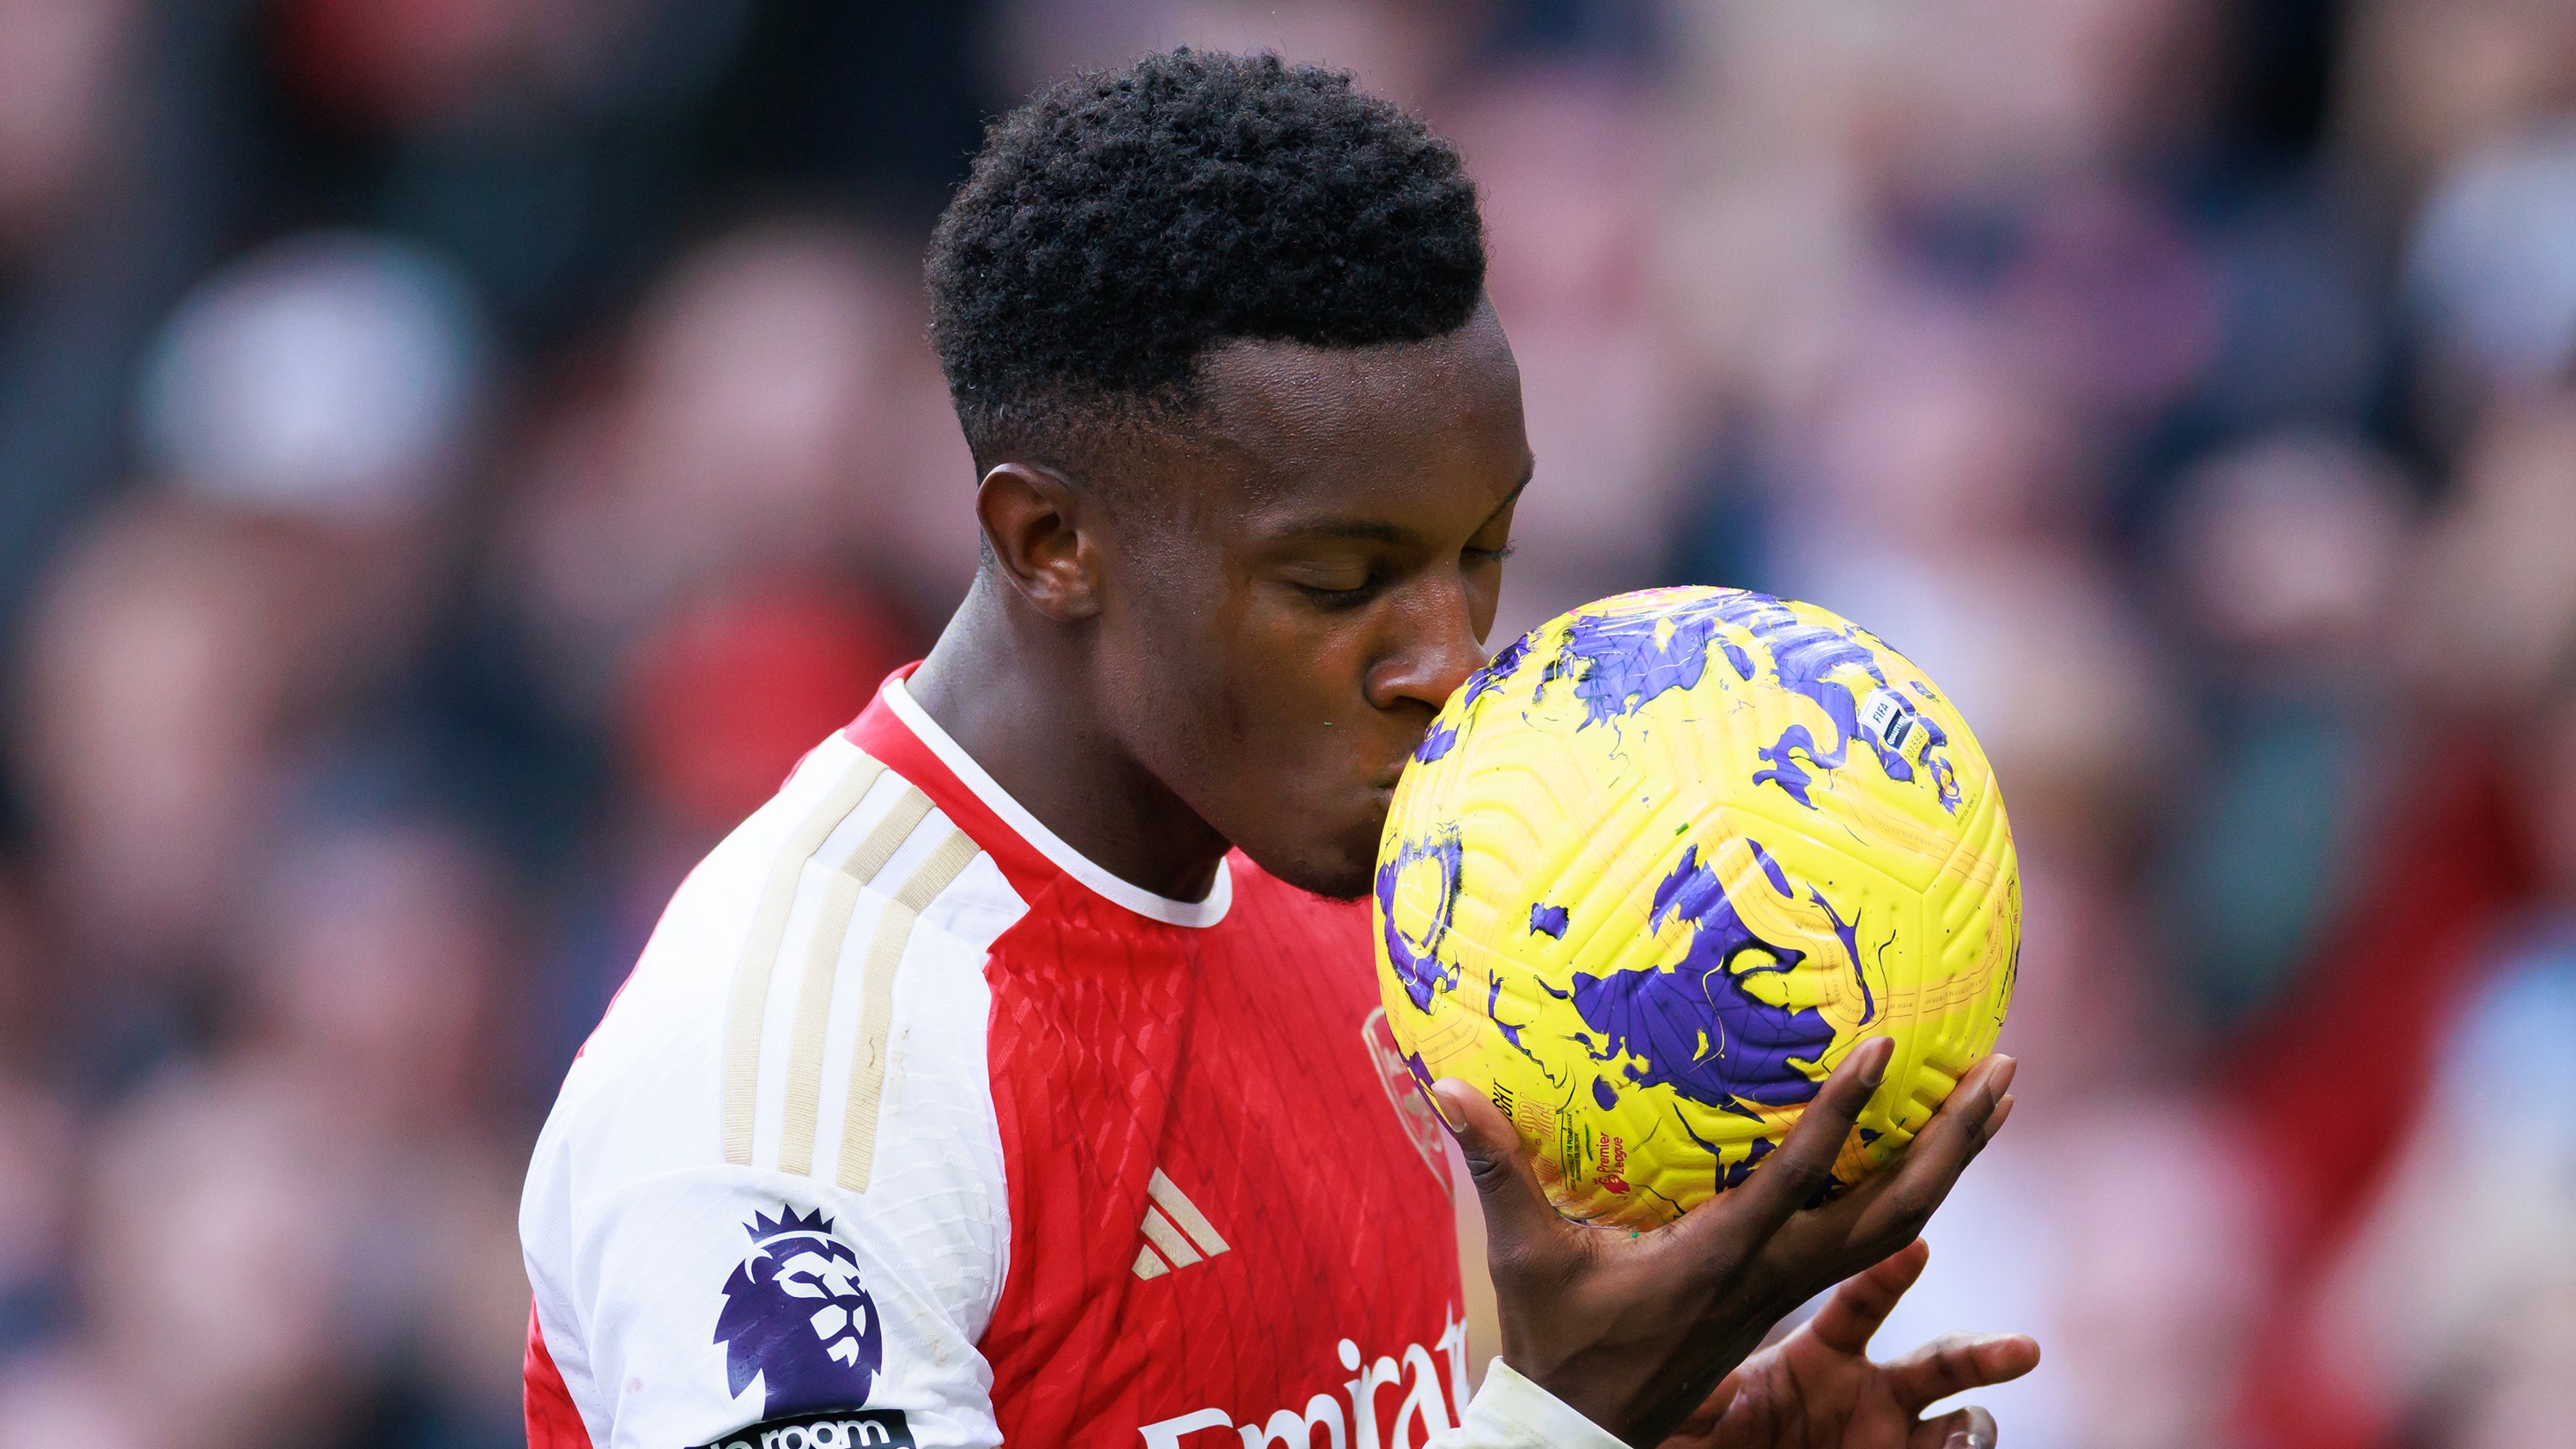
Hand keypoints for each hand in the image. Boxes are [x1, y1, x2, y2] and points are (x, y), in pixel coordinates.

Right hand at [1433, 1039, 2015, 1447]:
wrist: (1590, 1428)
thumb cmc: (1560, 1340)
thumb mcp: (1525, 1256)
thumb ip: (1495, 1168)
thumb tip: (1446, 1087)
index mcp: (1722, 1257)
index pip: (1799, 1179)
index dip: (1843, 1114)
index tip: (1885, 1049)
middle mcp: (1776, 1273)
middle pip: (1896, 1208)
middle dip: (1953, 1141)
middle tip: (2002, 1067)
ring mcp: (1793, 1290)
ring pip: (1900, 1225)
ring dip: (1952, 1160)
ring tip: (1997, 1092)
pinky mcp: (1791, 1295)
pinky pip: (1874, 1236)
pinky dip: (1913, 1185)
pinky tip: (1930, 1146)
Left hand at [1654, 1239, 2038, 1448]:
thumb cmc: (1704, 1437)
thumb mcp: (1693, 1410)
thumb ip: (1699, 1389)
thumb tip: (1694, 1368)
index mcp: (1821, 1351)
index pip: (1862, 1302)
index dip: (1889, 1273)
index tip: (1915, 1246)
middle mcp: (1870, 1388)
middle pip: (1939, 1361)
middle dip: (1983, 1353)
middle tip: (2024, 1351)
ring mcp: (1891, 1434)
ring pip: (1960, 1424)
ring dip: (1977, 1428)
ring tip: (1969, 1440)